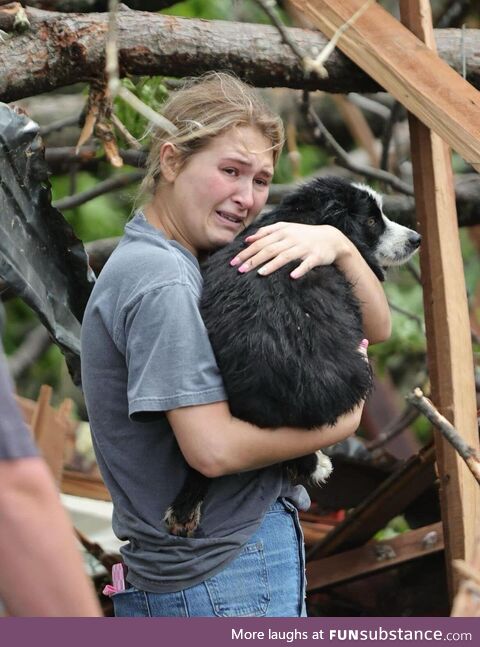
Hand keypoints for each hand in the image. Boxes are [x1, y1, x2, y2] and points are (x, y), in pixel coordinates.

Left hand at [229, 222, 350, 277]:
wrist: (331, 238)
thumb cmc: (303, 235)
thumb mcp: (285, 229)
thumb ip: (266, 232)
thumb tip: (247, 239)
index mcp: (282, 231)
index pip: (260, 242)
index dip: (246, 252)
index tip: (233, 262)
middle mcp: (291, 238)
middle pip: (269, 249)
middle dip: (253, 259)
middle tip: (240, 270)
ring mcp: (304, 247)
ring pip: (286, 256)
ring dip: (272, 265)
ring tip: (260, 273)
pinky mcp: (316, 256)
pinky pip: (307, 264)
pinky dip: (300, 270)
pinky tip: (292, 277)